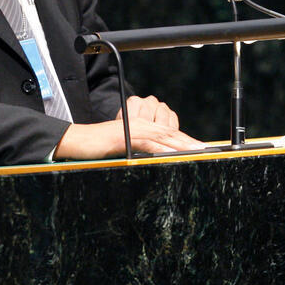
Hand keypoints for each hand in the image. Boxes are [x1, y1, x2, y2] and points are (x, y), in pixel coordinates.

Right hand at [54, 99, 203, 159]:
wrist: (77, 140)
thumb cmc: (98, 146)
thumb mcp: (124, 148)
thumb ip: (140, 151)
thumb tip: (157, 159)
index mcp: (143, 127)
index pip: (169, 134)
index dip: (187, 141)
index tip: (202, 148)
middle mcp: (141, 125)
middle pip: (171, 134)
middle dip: (190, 142)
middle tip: (207, 149)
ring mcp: (134, 130)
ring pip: (163, 137)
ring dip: (182, 145)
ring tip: (198, 151)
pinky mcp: (125, 137)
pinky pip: (146, 144)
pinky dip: (160, 149)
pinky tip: (172, 154)